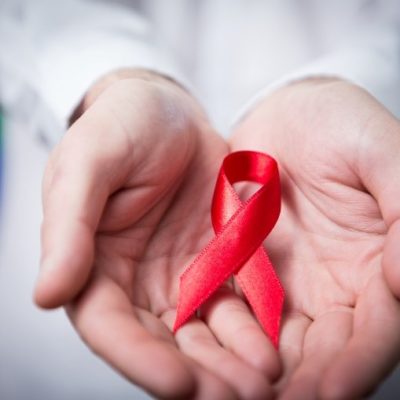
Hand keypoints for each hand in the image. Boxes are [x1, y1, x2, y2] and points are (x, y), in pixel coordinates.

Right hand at [34, 70, 279, 399]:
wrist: (167, 110)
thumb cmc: (120, 126)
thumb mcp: (89, 161)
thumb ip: (69, 225)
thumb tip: (47, 292)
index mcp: (94, 262)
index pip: (109, 326)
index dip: (139, 358)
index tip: (179, 384)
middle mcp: (137, 279)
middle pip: (163, 341)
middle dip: (197, 375)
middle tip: (237, 398)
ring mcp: (180, 272)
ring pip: (204, 331)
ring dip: (231, 361)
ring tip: (265, 382)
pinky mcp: (217, 259)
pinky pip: (236, 299)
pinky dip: (254, 325)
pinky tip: (276, 344)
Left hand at [230, 79, 399, 398]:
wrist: (288, 111)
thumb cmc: (342, 124)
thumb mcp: (382, 154)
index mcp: (379, 267)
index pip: (373, 332)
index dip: (353, 366)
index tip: (325, 395)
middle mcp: (334, 286)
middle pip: (322, 350)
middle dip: (297, 383)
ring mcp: (287, 279)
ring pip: (275, 339)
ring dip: (254, 370)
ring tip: (226, 392)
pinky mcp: (247, 266)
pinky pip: (235, 306)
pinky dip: (224, 333)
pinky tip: (205, 352)